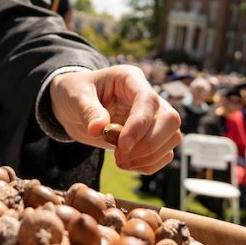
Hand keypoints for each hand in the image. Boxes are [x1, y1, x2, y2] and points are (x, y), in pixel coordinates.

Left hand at [49, 66, 181, 173]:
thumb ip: (88, 110)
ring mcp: (152, 117)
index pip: (148, 100)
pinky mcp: (150, 136)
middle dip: (149, 144)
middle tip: (120, 155)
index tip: (122, 146)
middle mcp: (148, 97)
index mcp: (130, 79)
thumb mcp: (75, 96)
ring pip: (172, 137)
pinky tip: (127, 164)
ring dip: (149, 156)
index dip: (140, 125)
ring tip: (120, 160)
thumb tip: (98, 129)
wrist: (73, 105)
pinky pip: (164, 154)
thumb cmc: (75, 93)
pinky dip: (148, 165)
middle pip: (170, 120)